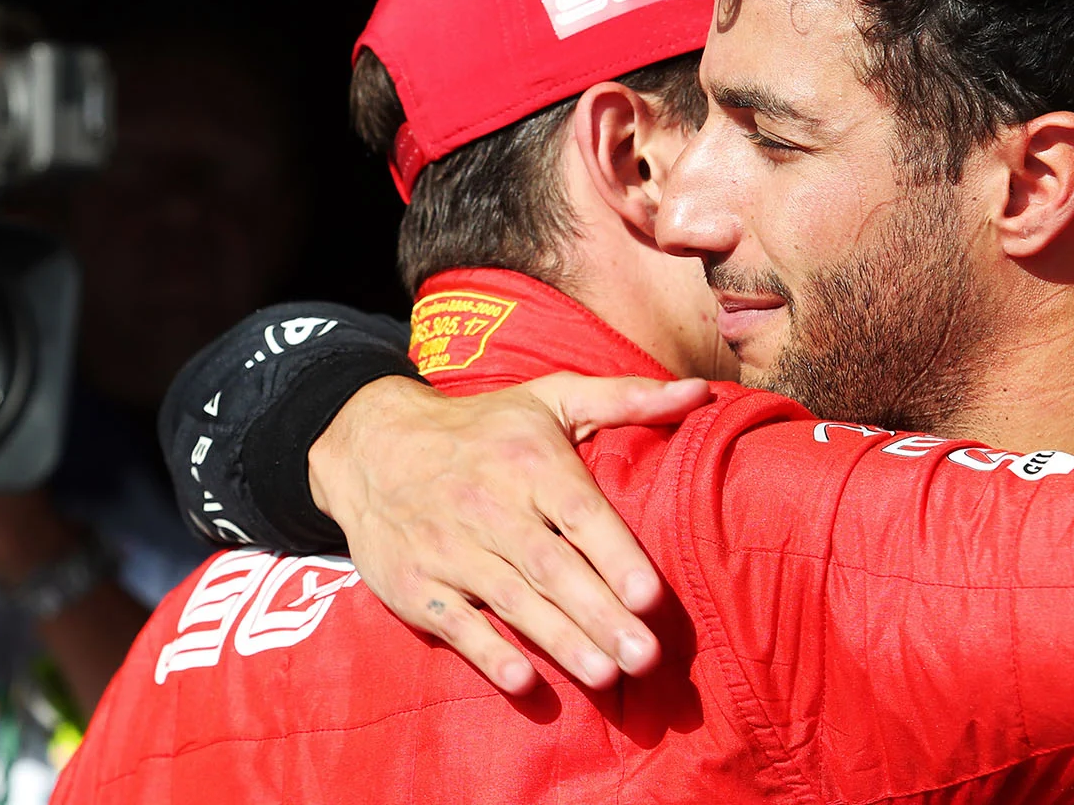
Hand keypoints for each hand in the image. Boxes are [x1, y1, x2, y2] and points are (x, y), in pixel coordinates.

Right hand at [309, 372, 709, 694]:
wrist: (371, 447)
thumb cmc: (482, 428)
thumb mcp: (550, 398)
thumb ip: (627, 398)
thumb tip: (701, 392)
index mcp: (529, 462)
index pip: (578, 514)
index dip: (614, 556)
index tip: (650, 597)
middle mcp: (489, 506)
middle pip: (550, 567)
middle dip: (600, 615)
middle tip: (645, 658)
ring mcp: (449, 549)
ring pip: (510, 601)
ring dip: (558, 641)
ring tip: (605, 676)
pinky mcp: (415, 585)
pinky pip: (454, 624)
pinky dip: (487, 652)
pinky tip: (523, 680)